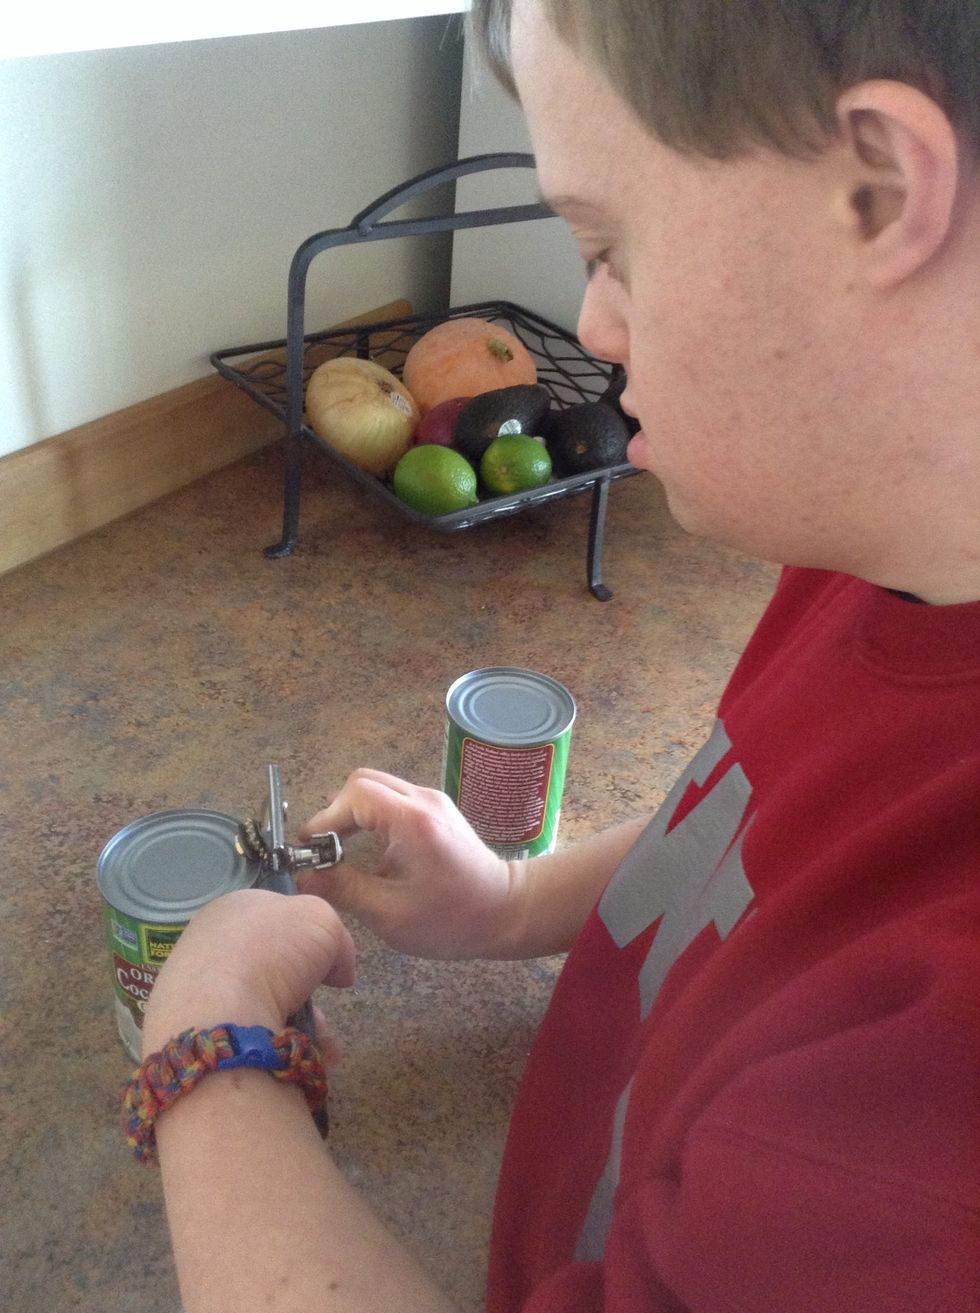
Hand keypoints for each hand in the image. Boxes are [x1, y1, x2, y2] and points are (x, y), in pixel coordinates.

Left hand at [142, 888, 356, 1055]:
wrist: (221, 1013)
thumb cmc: (271, 950)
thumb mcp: (322, 920)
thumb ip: (338, 939)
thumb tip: (339, 972)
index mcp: (232, 908)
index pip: (275, 916)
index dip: (307, 934)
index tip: (328, 958)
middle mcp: (211, 945)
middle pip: (273, 964)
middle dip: (306, 987)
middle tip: (323, 1001)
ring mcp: (200, 990)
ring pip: (265, 1004)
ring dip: (302, 1021)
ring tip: (322, 1039)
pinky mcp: (200, 1032)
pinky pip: (252, 1035)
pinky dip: (281, 1043)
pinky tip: (302, 1051)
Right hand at [297, 769, 518, 959]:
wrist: (508, 911)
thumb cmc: (453, 920)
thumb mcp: (390, 914)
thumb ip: (344, 889)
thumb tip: (305, 875)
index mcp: (412, 821)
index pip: (356, 794)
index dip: (325, 817)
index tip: (311, 848)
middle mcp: (423, 800)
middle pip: (363, 782)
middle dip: (336, 812)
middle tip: (324, 848)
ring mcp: (433, 801)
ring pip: (378, 787)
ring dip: (353, 813)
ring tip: (340, 850)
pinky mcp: (437, 810)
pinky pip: (393, 799)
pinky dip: (371, 816)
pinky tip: (368, 850)